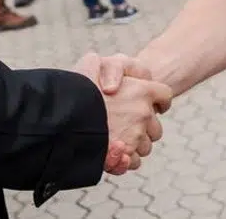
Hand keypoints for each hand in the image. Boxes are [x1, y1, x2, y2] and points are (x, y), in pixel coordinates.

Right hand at [75, 53, 171, 174]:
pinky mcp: (125, 155)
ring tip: (114, 139)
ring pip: (145, 146)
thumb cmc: (76, 86)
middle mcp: (143, 113)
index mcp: (142, 90)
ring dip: (134, 145)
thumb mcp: (92, 63)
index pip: (164, 95)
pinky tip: (112, 153)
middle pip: (156, 127)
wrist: (61, 114)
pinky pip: (133, 161)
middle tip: (124, 124)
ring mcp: (135, 135)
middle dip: (144, 128)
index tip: (147, 103)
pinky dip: (125, 160)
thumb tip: (115, 86)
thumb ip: (111, 68)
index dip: (157, 100)